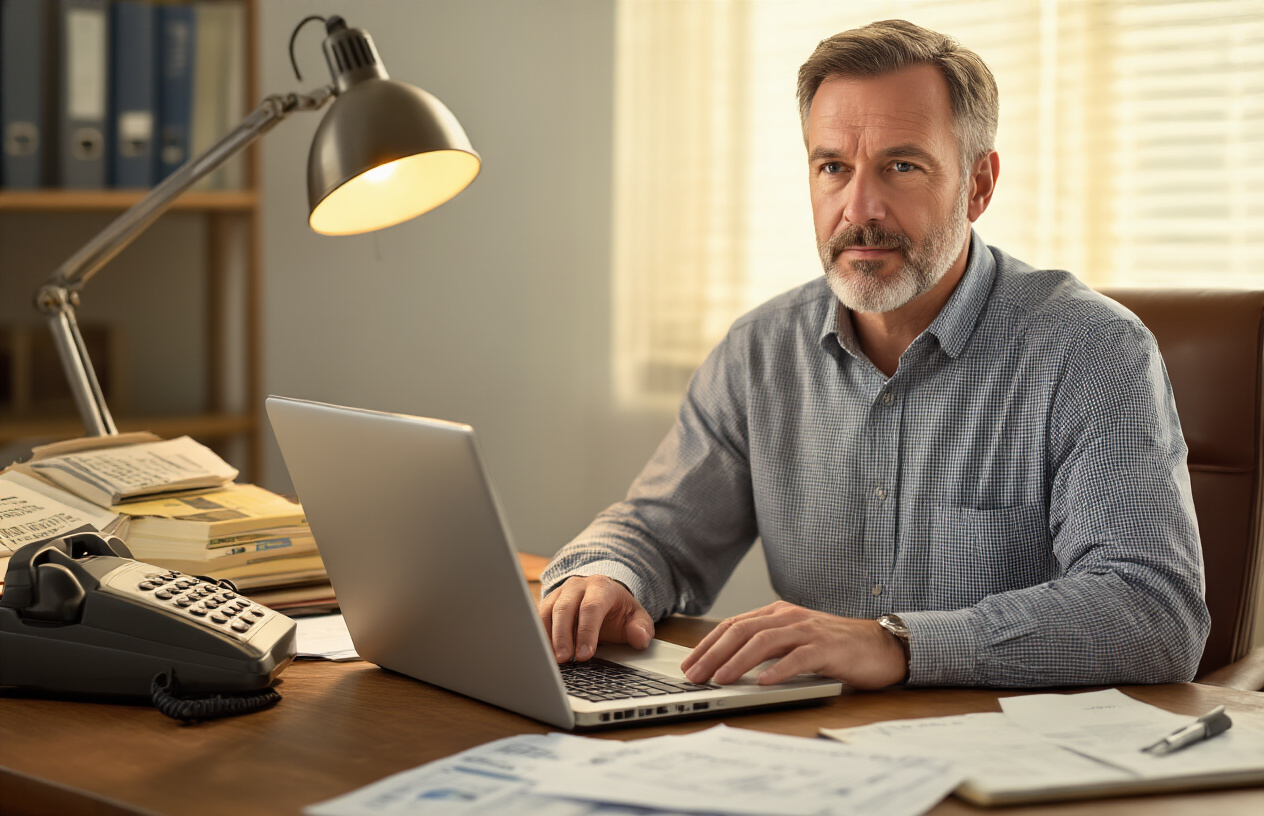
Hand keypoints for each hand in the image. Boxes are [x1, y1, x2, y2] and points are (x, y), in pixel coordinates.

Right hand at [538, 575, 654, 662]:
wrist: (604, 597)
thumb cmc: (618, 611)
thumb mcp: (636, 618)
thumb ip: (641, 628)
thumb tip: (639, 638)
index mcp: (601, 587)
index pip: (591, 607)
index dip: (587, 632)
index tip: (585, 654)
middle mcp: (577, 586)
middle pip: (565, 608)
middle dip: (563, 636)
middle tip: (564, 659)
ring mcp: (560, 593)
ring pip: (547, 612)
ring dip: (548, 638)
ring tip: (552, 660)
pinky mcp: (547, 604)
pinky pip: (538, 619)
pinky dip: (540, 637)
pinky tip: (544, 654)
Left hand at [679, 601, 906, 688]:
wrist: (881, 645)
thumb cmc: (835, 648)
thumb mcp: (794, 641)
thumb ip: (767, 647)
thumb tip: (727, 665)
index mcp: (778, 613)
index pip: (733, 625)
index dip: (707, 644)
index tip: (689, 664)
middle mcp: (789, 618)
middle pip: (742, 631)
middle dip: (713, 654)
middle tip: (694, 676)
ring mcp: (808, 631)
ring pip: (764, 641)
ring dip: (737, 661)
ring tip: (720, 679)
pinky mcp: (828, 648)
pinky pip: (798, 658)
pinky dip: (778, 670)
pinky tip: (763, 682)